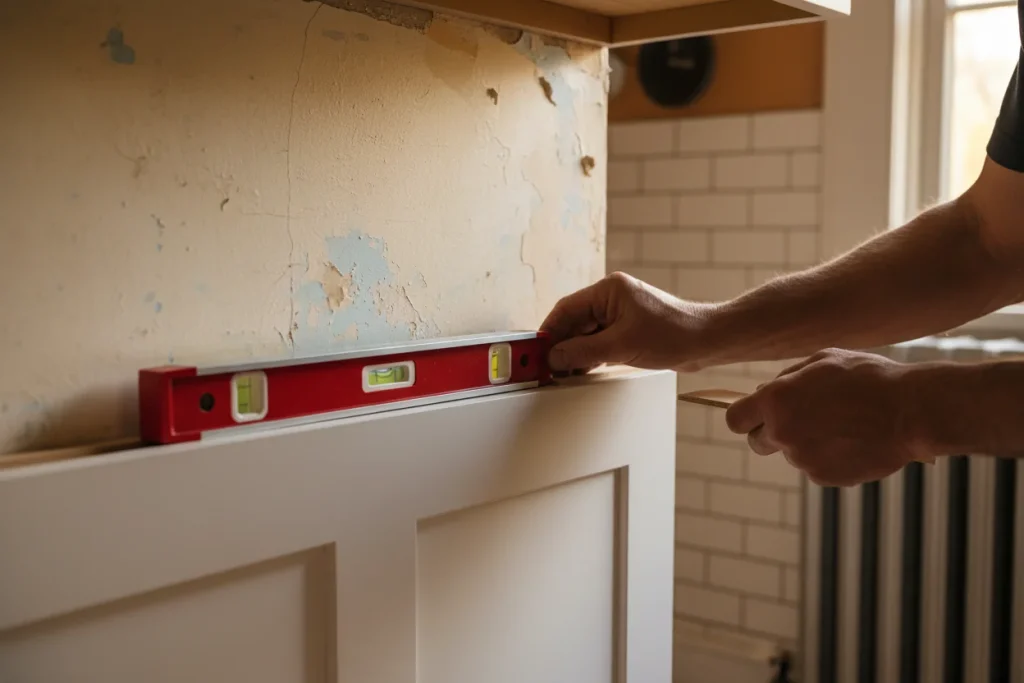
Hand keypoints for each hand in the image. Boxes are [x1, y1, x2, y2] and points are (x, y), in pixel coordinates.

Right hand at [540, 271, 712, 371]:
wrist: (708, 341)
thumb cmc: (674, 334)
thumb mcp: (622, 346)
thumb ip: (584, 352)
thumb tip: (556, 357)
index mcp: (608, 290)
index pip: (566, 309)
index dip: (549, 331)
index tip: (535, 351)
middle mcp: (613, 299)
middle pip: (574, 322)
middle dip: (560, 345)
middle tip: (545, 367)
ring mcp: (621, 315)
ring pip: (586, 334)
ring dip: (574, 353)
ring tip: (562, 373)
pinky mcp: (629, 330)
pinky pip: (600, 342)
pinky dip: (589, 356)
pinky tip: (582, 371)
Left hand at [724, 349, 929, 485]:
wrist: (912, 411)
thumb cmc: (868, 378)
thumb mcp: (821, 361)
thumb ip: (786, 379)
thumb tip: (764, 393)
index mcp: (776, 401)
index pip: (735, 419)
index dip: (745, 416)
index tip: (758, 414)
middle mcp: (783, 433)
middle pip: (757, 442)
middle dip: (771, 432)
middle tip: (801, 419)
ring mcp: (803, 459)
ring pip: (791, 453)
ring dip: (806, 442)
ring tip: (842, 424)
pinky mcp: (824, 477)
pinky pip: (815, 467)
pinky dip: (827, 457)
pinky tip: (852, 440)